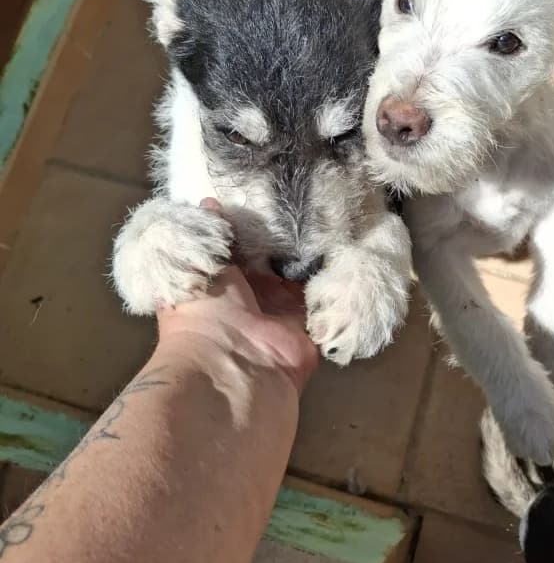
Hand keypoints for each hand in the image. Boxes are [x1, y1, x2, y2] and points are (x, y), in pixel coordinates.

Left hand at [156, 200, 318, 394]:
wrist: (234, 365)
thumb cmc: (206, 312)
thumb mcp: (199, 264)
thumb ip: (210, 234)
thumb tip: (208, 201)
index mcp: (225, 283)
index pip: (244, 249)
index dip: (256, 227)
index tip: (274, 196)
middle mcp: (255, 296)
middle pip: (277, 260)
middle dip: (290, 238)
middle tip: (309, 201)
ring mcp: (285, 310)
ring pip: (304, 275)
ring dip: (314, 254)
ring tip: (332, 215)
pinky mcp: (311, 321)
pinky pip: (325, 295)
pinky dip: (334, 276)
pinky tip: (345, 244)